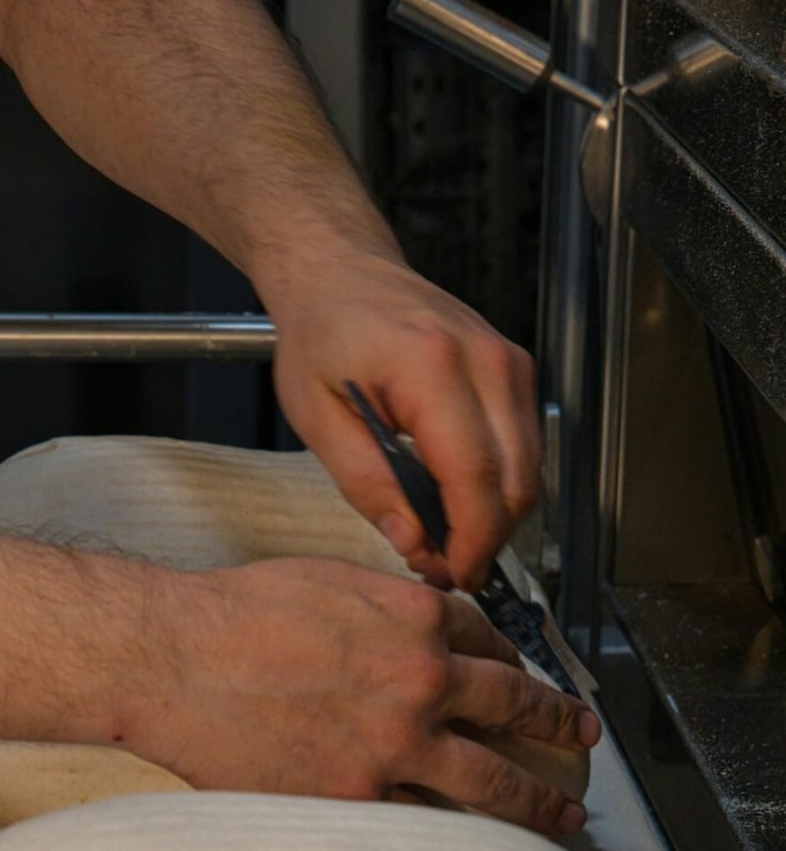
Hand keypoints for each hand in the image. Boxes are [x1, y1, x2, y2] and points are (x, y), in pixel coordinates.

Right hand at [126, 558, 599, 835]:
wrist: (172, 660)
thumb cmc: (230, 615)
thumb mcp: (325, 580)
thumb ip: (383, 604)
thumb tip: (413, 623)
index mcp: (414, 619)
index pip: (490, 640)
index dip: (515, 661)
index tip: (525, 678)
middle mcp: (420, 681)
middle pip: (516, 708)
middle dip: (560, 725)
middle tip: (582, 736)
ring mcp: (392, 745)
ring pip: (491, 783)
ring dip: (538, 803)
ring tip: (564, 820)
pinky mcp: (354, 797)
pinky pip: (423, 824)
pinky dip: (455, 840)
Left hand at [264, 251, 540, 591]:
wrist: (342, 275)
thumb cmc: (323, 335)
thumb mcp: (319, 418)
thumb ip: (366, 483)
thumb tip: (411, 541)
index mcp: (432, 367)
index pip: (476, 474)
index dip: (470, 538)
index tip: (451, 575)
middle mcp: (487, 361)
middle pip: (517, 479)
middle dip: (486, 539)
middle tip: (440, 570)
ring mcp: (510, 363)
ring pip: (530, 469)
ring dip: (495, 518)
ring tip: (442, 543)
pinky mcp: (516, 372)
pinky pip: (524, 448)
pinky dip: (498, 487)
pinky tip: (455, 505)